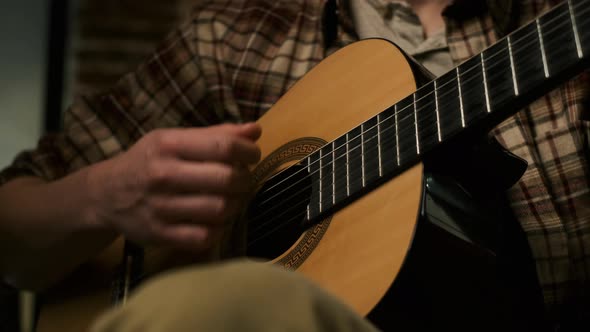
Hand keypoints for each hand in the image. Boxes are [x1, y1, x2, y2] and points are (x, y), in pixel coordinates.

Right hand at [87, 123, 261, 251]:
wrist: (105, 194)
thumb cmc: (149, 162)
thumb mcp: (174, 139)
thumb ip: (216, 134)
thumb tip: (255, 130)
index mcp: (169, 145)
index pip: (223, 146)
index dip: (248, 151)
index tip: (252, 156)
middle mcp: (163, 175)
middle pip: (227, 179)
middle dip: (245, 180)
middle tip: (242, 180)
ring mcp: (160, 207)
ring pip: (220, 209)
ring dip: (235, 205)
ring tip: (231, 199)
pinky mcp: (160, 235)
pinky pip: (205, 236)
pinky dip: (218, 229)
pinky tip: (215, 220)